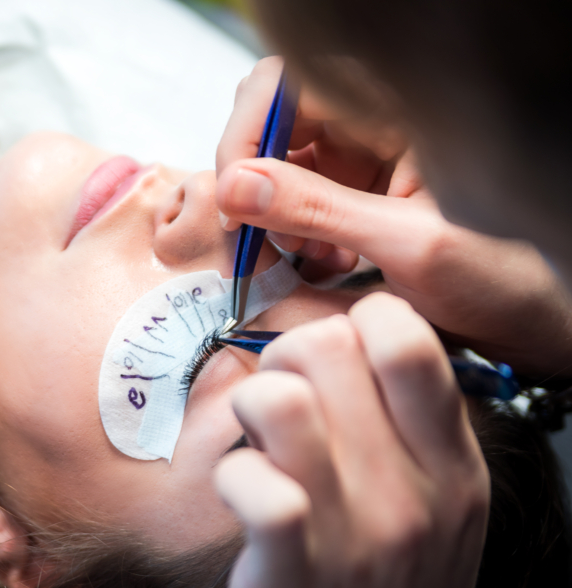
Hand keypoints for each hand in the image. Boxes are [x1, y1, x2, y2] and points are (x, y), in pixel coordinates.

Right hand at [215, 58, 571, 375]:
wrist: (535, 322)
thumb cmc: (504, 277)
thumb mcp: (408, 245)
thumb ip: (319, 211)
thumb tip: (235, 187)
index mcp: (398, 111)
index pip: (287, 86)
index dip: (248, 134)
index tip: (232, 195)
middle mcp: (373, 126)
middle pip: (272, 124)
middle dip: (253, 182)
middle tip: (252, 236)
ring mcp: (362, 160)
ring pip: (276, 167)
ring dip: (273, 217)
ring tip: (306, 260)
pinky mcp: (355, 195)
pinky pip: (296, 203)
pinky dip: (292, 237)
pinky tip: (323, 265)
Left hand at [215, 293, 489, 587]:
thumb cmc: (395, 577)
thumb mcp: (441, 500)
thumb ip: (411, 421)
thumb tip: (346, 336)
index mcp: (451, 462)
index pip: (408, 339)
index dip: (356, 322)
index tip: (336, 356)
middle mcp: (409, 491)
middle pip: (326, 349)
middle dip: (287, 356)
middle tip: (283, 397)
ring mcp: (349, 531)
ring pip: (278, 400)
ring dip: (252, 405)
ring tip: (258, 438)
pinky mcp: (288, 566)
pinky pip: (247, 478)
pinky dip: (231, 473)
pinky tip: (243, 492)